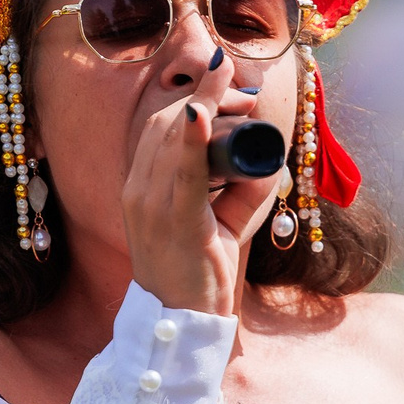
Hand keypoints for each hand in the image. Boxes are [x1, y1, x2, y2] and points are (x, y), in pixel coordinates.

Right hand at [122, 47, 251, 313]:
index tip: (225, 80)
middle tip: (244, 90)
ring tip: (240, 93)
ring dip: (208, 106)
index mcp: (141, 186)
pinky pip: (182, 174)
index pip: (158, 126)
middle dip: (207, 96)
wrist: (180, 324)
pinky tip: (200, 114)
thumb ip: (238, 190)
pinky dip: (191, 140)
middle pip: (166, 122)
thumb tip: (265, 157)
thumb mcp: (218, 221)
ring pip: (173, 138)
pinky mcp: (174, 222)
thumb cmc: (198, 272)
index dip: (192, 98)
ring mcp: (151, 205)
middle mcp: (139, 190)